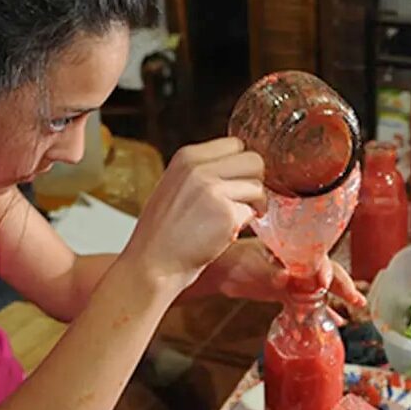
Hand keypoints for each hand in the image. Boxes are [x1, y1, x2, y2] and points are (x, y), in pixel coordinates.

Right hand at [123, 138, 265, 287]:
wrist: (152, 265)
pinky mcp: (226, 214)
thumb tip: (238, 169)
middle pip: (254, 160)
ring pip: (258, 187)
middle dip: (255, 181)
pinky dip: (245, 225)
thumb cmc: (163, 232)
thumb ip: (203, 172)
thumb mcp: (175, 185)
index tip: (239, 182)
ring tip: (237, 219)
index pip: (236, 144)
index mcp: (187, 157)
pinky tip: (226, 233)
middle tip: (247, 201)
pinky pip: (252, 213)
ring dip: (255, 205)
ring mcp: (214, 190)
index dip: (242, 166)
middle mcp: (200, 169)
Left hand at [201, 238, 365, 321]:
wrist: (222, 271)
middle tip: (356, 299)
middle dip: (342, 284)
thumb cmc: (237, 260)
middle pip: (325, 272)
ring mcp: (294, 277)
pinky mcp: (287, 291)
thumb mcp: (254, 265)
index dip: (324, 270)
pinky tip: (335, 321)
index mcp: (293, 250)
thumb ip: (270, 272)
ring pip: (320, 287)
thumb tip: (284, 278)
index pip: (316, 258)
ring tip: (356, 307)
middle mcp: (298, 262)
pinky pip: (308, 301)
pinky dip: (320, 310)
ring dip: (338, 296)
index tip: (325, 282)